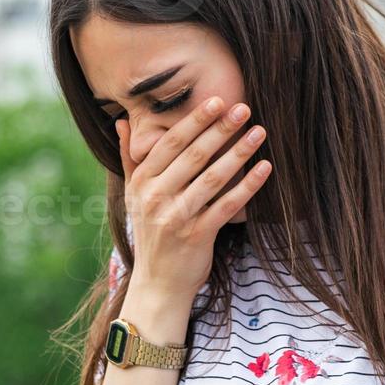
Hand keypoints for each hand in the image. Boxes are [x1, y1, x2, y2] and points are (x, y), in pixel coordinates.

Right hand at [115, 96, 270, 300]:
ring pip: (213, 178)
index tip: (216, 101)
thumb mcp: (133, 196)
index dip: (194, 121)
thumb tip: (119, 122)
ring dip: (238, 152)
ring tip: (259, 132)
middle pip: (194, 156)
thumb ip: (130, 158)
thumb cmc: (152, 234)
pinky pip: (227, 205)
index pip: (170, 144)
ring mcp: (177, 217)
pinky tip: (265, 168)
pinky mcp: (198, 235)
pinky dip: (248, 186)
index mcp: (142, 183)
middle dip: (220, 129)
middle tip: (244, 108)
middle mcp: (156, 197)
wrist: (158, 283)